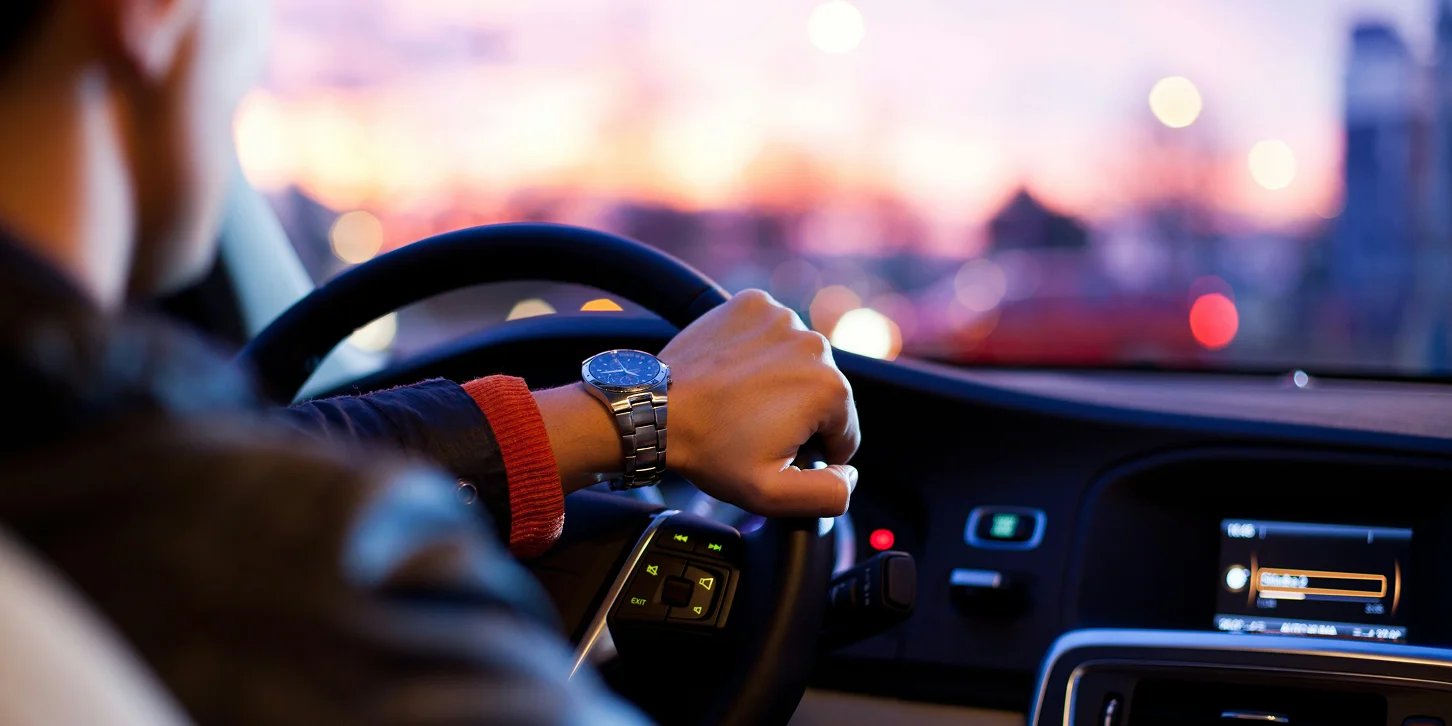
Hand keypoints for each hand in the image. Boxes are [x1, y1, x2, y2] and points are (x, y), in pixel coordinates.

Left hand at [659, 289, 859, 516]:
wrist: (656, 410)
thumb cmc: (709, 449)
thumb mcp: (772, 494)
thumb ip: (828, 494)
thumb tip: (850, 474)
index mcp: (829, 388)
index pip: (844, 431)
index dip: (813, 451)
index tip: (774, 450)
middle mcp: (814, 344)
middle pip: (823, 393)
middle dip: (797, 414)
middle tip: (753, 428)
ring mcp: (782, 318)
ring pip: (799, 362)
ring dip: (780, 381)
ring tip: (741, 401)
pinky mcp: (753, 304)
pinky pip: (771, 333)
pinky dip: (759, 351)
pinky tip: (735, 372)